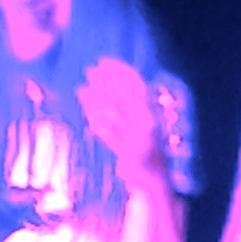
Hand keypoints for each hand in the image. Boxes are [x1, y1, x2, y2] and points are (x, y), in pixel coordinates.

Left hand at [78, 59, 163, 190]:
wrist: (157, 180)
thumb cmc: (149, 150)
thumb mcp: (148, 125)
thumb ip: (137, 107)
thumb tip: (116, 83)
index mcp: (155, 114)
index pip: (139, 86)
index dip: (122, 72)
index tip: (106, 61)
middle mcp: (149, 124)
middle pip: (125, 97)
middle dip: (107, 82)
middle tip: (90, 70)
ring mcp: (138, 139)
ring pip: (115, 114)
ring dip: (98, 99)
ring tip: (83, 87)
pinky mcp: (128, 153)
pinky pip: (109, 135)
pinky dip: (98, 123)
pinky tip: (88, 114)